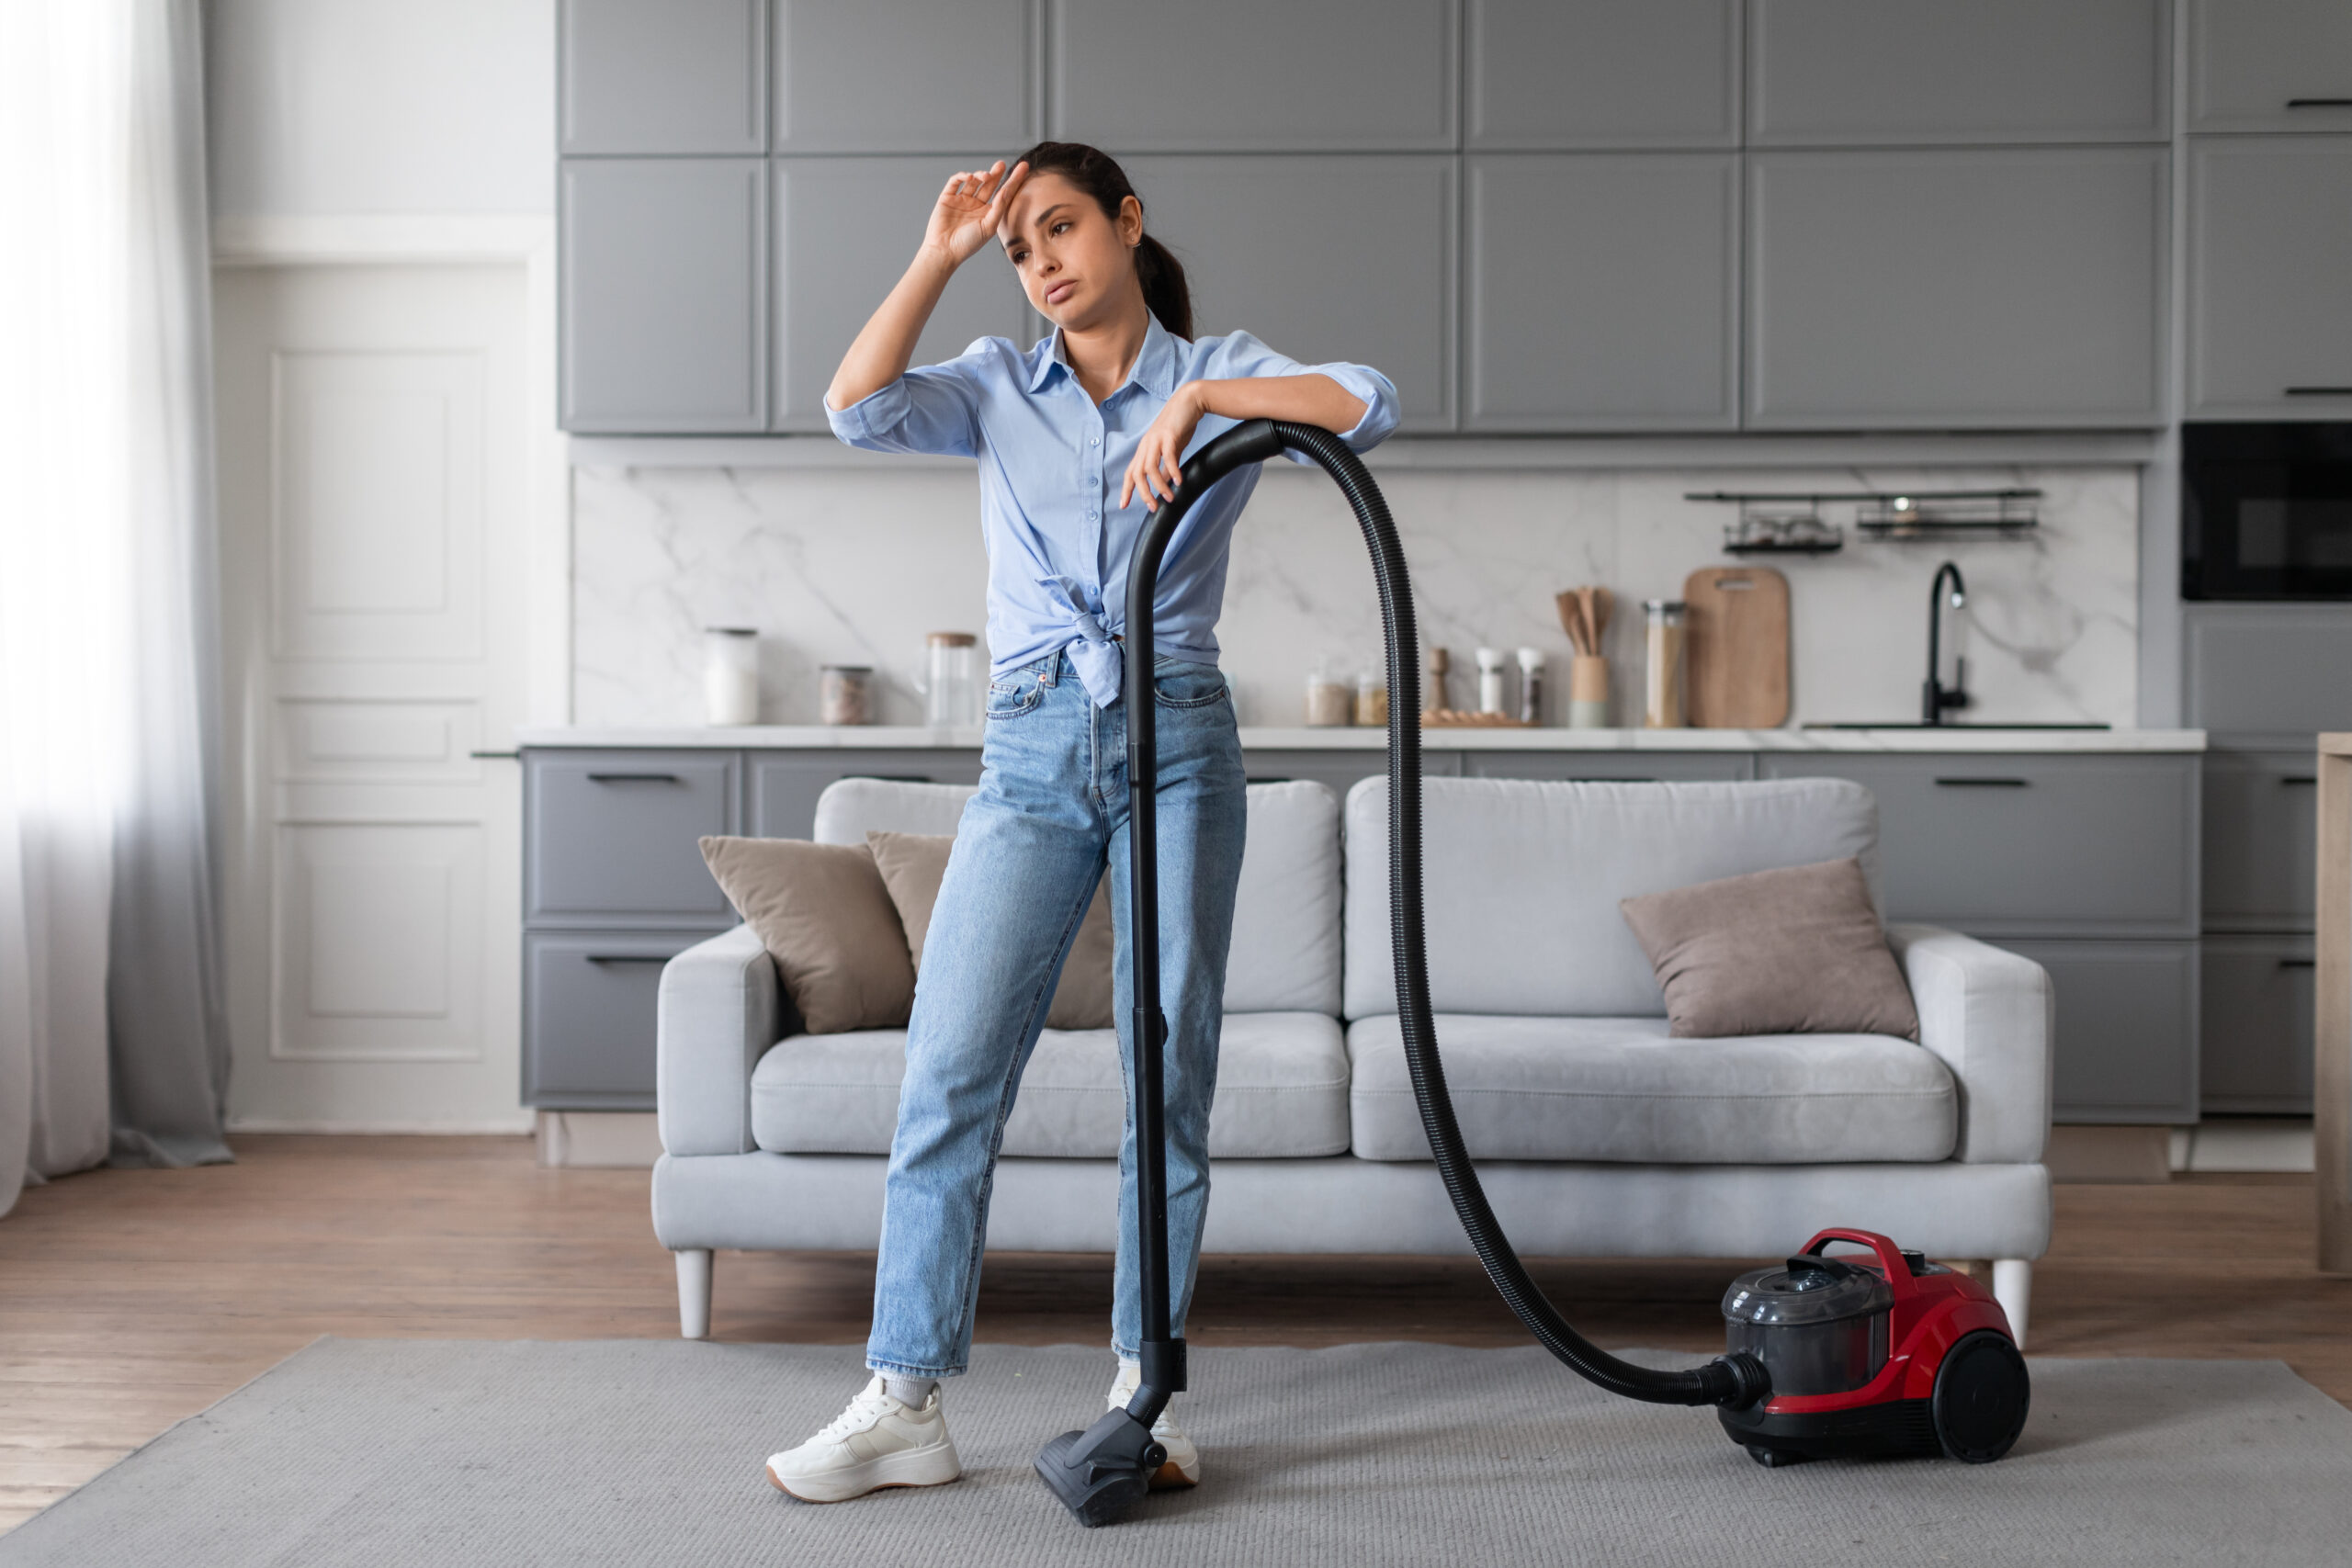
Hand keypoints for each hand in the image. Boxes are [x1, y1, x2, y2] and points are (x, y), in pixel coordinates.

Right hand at [922, 160, 1027, 266]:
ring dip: (980, 175)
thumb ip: (998, 208)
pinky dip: (962, 176)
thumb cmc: (968, 244)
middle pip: (989, 184)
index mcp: (987, 213)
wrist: (945, 251)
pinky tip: (970, 178)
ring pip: (973, 181)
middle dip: (996, 173)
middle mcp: (975, 205)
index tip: (1023, 167)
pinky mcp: (947, 198)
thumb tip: (1006, 190)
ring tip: (986, 176)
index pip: (1003, 193)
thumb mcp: (988, 227)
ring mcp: (961, 200)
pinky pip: (955, 182)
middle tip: (1002, 164)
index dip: (1013, 181)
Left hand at [1122, 385, 1205, 510]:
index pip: (1131, 472)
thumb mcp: (1172, 449)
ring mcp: (1156, 439)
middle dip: (1143, 493)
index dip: (1126, 489)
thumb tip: (1166, 482)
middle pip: (1137, 474)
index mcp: (1145, 449)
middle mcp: (1146, 445)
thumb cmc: (1180, 426)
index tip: (1123, 505)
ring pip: (1149, 468)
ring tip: (1169, 498)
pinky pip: (1168, 457)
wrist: (1189, 402)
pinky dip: (1173, 471)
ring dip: (1159, 486)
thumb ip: (1167, 466)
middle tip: (1153, 508)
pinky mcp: (1169, 435)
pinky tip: (1179, 482)